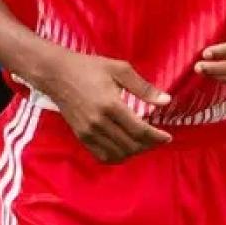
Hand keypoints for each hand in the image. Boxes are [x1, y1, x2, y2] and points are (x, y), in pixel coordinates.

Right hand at [41, 50, 172, 162]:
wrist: (57, 74)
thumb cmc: (90, 68)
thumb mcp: (120, 70)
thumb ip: (143, 88)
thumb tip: (166, 101)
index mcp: (111, 105)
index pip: (139, 130)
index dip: (156, 137)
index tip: (168, 137)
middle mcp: (99, 123)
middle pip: (130, 145)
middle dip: (149, 145)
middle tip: (158, 138)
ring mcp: (88, 132)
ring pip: (118, 154)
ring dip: (135, 152)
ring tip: (144, 143)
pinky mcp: (81, 137)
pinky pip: (102, 156)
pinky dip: (118, 156)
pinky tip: (126, 148)